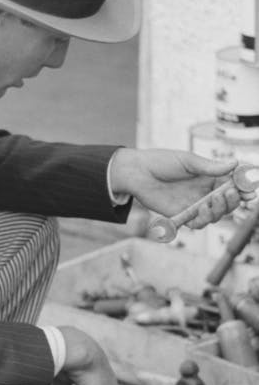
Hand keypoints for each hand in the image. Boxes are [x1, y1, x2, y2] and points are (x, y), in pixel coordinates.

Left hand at [109, 149, 257, 229]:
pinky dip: (204, 219)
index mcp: (209, 177)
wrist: (137, 172)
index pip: (232, 185)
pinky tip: (203, 209)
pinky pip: (198, 223)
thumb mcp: (187, 161)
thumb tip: (235, 164)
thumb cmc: (161, 162)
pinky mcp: (182, 215)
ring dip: (220, 209)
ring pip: (216, 215)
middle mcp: (204, 192)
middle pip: (227, 202)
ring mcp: (194, 205)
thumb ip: (210, 167)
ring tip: (215, 198)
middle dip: (233, 200)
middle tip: (231, 193)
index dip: (243, 188)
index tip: (250, 189)